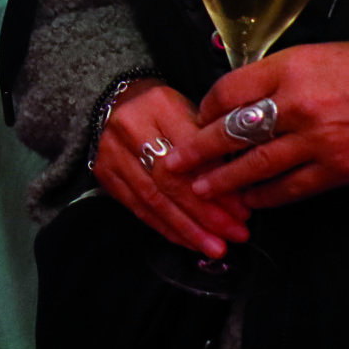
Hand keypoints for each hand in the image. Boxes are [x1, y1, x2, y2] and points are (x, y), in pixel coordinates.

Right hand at [98, 81, 250, 258]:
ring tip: (215, 247)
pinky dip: (167, 229)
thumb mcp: (191, 112)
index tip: (242, 211)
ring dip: (188, 228)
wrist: (114, 101)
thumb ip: (210, 148)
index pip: (191, 153)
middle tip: (234, 234)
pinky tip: (189, 241)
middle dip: (205, 214)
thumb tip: (237, 192)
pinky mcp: (106, 176)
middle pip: (170, 180)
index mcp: (159, 106)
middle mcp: (130, 128)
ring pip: (153, 200)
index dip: (217, 186)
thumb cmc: (164, 109)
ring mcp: (113, 154)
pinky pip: (139, 209)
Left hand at [169, 35, 348, 212]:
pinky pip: (290, 188)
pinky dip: (266, 196)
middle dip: (198, 150)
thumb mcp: (328, 51)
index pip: (229, 89)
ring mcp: (317, 139)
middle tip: (173, 163)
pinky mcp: (338, 170)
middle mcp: (297, 102)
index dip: (206, 106)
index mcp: (291, 65)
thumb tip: (255, 92)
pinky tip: (251, 201)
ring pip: (255, 165)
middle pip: (232, 130)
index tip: (197, 117)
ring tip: (200, 190)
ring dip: (224, 180)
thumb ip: (288, 72)